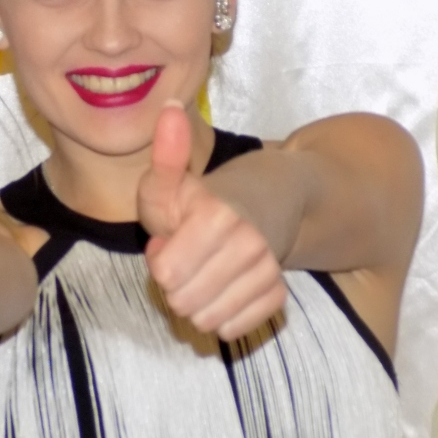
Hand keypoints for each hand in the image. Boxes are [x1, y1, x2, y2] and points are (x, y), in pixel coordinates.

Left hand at [138, 102, 286, 339]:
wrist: (266, 203)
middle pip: (182, 301)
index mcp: (217, 216)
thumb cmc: (203, 198)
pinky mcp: (278, 295)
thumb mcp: (173, 179)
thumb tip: (169, 108)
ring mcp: (266, 271)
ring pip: (207, 320)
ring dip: (196, 300)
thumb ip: (165, 156)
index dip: (159, 258)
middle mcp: (248, 245)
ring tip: (203, 270)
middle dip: (175, 282)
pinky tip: (223, 287)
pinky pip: (233, 328)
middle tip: (187, 255)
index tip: (171, 237)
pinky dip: (222, 314)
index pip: (164, 274)